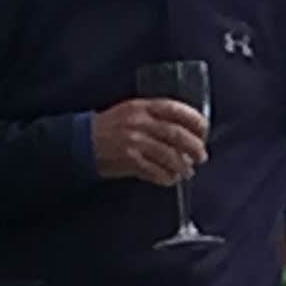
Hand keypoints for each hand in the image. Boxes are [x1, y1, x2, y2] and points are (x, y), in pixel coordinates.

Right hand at [92, 96, 207, 185]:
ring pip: (168, 155)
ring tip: (188, 171)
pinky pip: (154, 170)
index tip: (204, 130)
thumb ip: (155, 117)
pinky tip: (170, 179)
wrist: (80, 141)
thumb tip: (186, 132)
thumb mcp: (132, 112)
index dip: (194, 120)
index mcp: (142, 106)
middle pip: (176, 134)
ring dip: (182, 166)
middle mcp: (139, 122)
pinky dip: (166, 177)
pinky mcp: (128, 159)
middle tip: (202, 156)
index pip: (175, 109)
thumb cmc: (110, 127)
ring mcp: (133, 140)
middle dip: (194, 147)